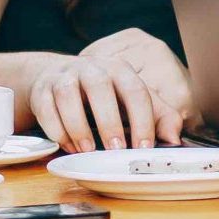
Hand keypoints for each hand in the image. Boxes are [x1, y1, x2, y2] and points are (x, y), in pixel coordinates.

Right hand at [30, 28, 193, 150]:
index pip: (136, 91)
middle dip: (109, 120)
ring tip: (86, 150)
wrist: (57, 77)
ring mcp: (65, 76)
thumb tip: (175, 139)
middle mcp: (92, 68)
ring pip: (68, 95)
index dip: (142, 119)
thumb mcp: (132, 101)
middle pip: (100, 88)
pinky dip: (55, 128)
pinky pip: (46, 107)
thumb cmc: (102, 94)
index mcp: (120, 70)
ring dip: (77, 125)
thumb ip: (158, 117)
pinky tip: (66, 145)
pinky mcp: (42, 89)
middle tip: (115, 149)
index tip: (144, 147)